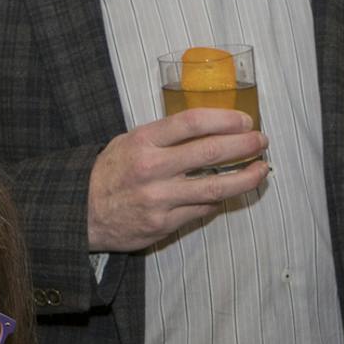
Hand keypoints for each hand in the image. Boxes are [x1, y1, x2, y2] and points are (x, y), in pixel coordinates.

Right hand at [86, 110, 268, 252]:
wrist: (82, 212)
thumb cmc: (111, 172)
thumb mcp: (130, 142)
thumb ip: (165, 136)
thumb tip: (211, 128)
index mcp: (144, 141)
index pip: (192, 122)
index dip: (225, 119)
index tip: (245, 120)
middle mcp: (153, 168)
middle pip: (210, 152)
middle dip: (244, 146)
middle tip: (262, 141)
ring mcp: (159, 199)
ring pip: (215, 188)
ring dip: (245, 178)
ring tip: (262, 169)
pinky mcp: (164, 224)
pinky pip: (202, 210)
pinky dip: (219, 200)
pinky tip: (231, 193)